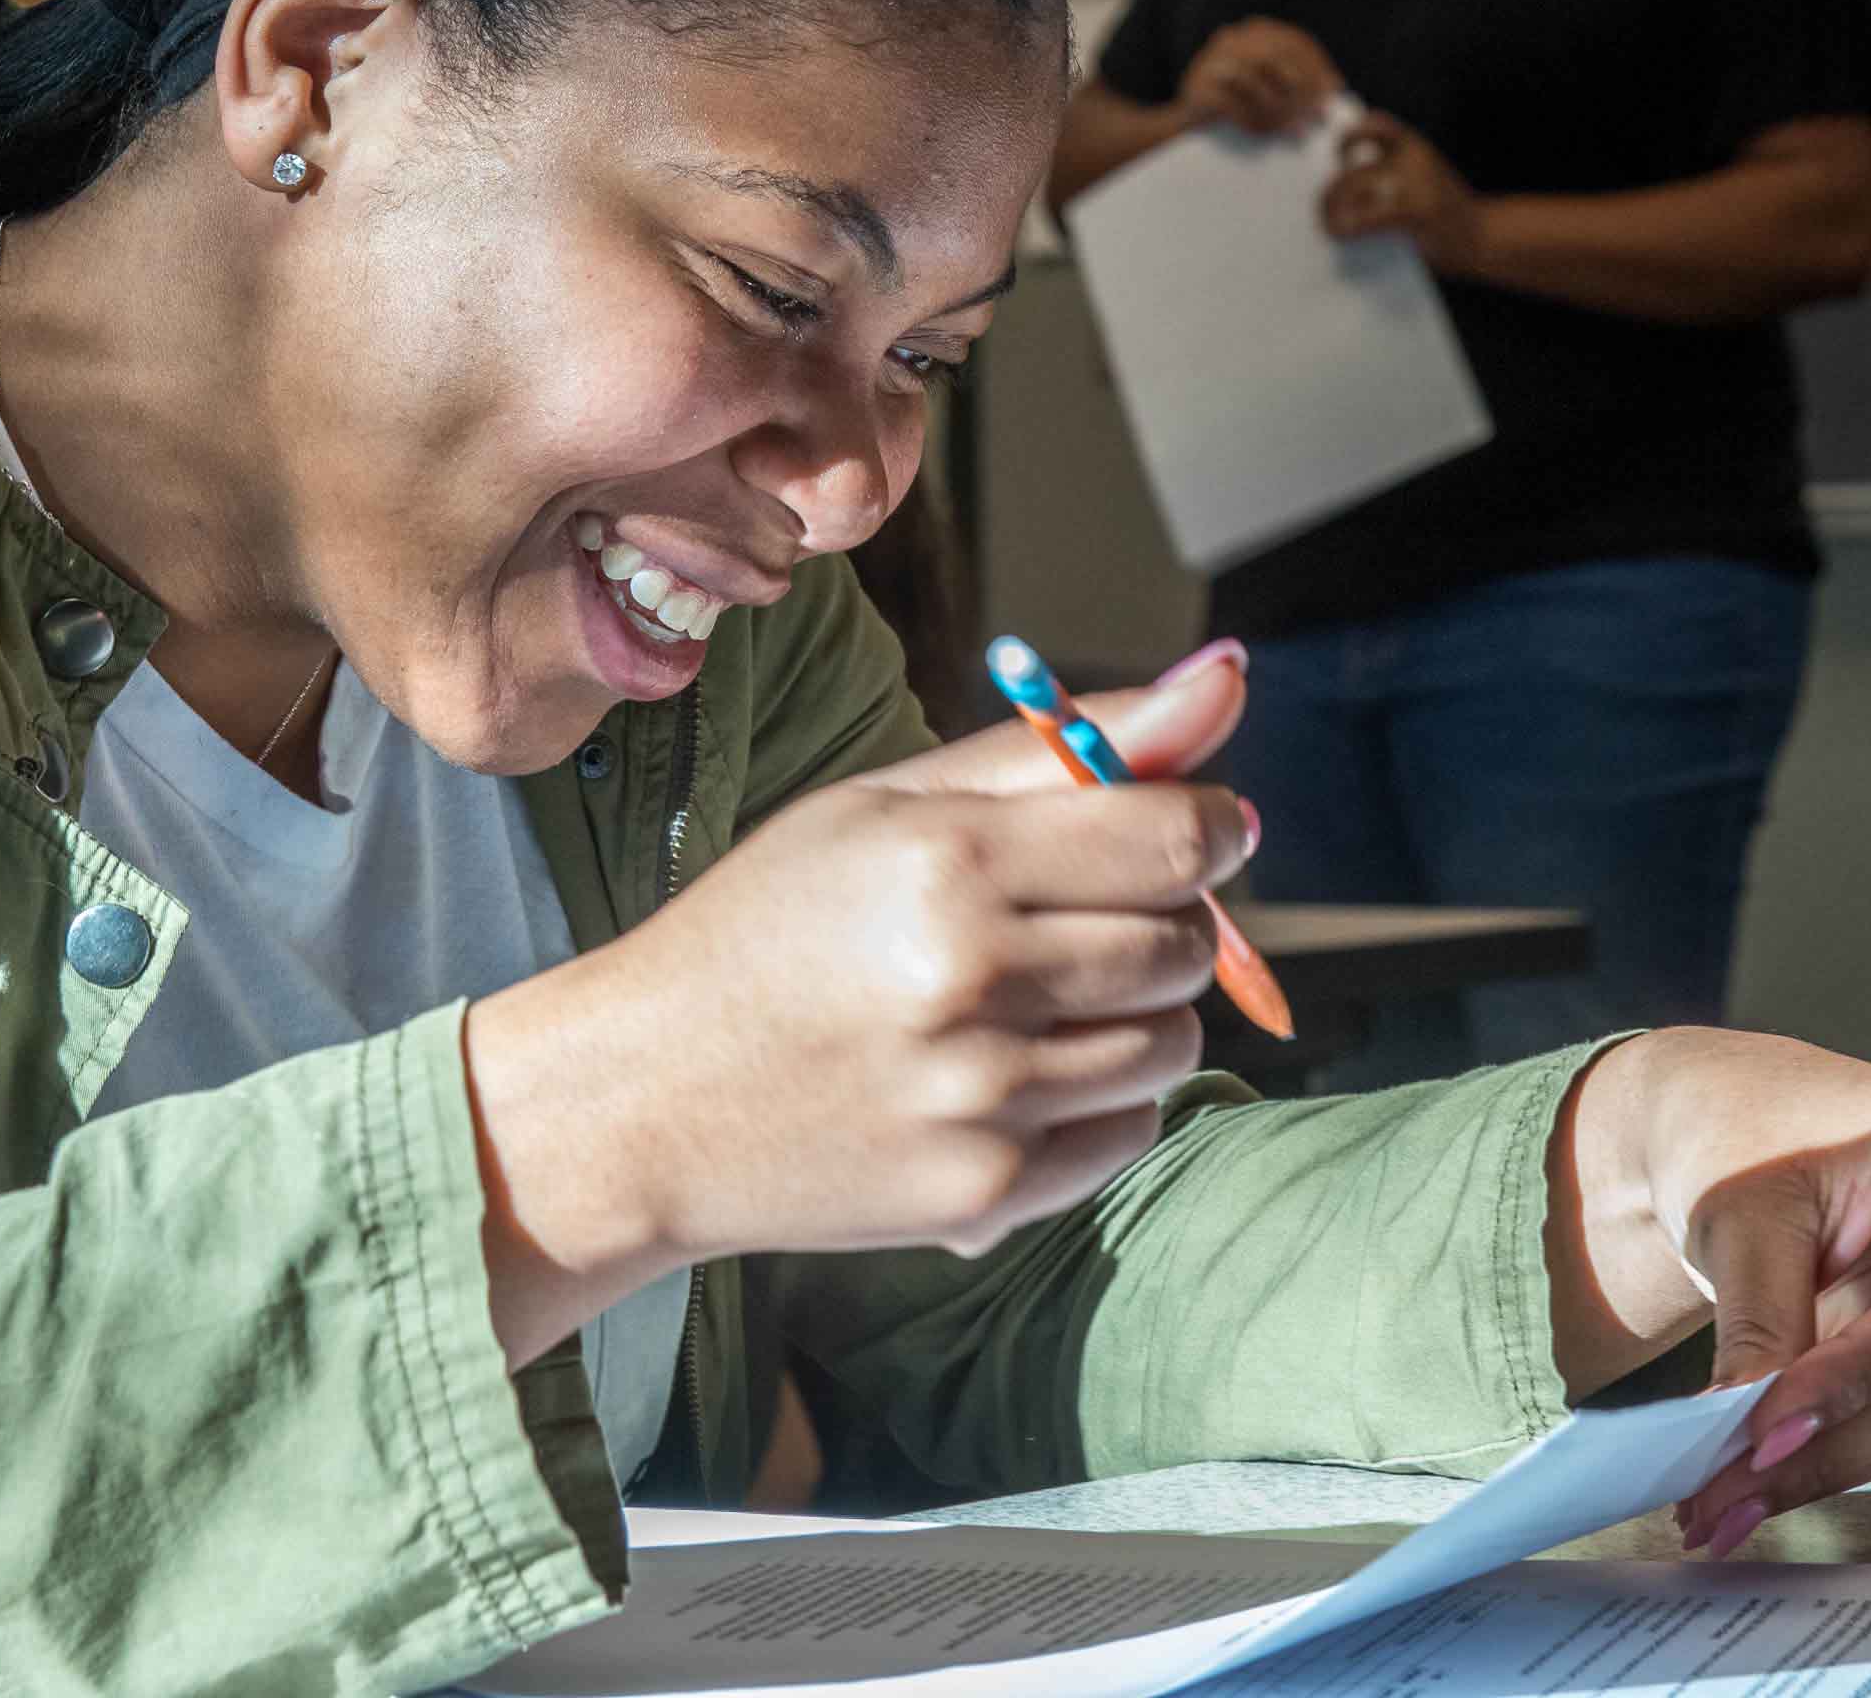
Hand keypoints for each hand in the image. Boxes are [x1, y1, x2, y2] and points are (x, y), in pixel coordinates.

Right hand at [464, 650, 1256, 1351]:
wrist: (643, 1098)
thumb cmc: (769, 928)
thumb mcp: (887, 807)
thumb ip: (1058, 748)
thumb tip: (1226, 678)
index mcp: (945, 856)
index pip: (1173, 837)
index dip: (1211, 830)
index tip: (1195, 833)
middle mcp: (970, 975)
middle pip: (1183, 944)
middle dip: (1168, 922)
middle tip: (1083, 921)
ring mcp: (979, 1096)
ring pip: (1171, 1043)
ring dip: (1137, 1015)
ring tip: (1038, 1002)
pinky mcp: (984, 1192)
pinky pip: (1128, 1134)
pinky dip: (1099, 1104)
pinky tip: (1012, 1077)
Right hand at [1177, 18, 1341, 139]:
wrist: (1190, 127)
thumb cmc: (1243, 107)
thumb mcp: (1275, 89)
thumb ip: (1302, 83)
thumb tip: (1335, 85)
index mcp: (1254, 31)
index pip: (1293, 42)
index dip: (1317, 67)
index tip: (1334, 92)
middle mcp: (1231, 40)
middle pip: (1274, 58)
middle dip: (1302, 91)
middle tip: (1319, 119)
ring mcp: (1209, 62)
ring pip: (1251, 78)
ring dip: (1278, 109)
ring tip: (1296, 133)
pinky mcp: (1195, 89)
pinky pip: (1228, 103)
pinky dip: (1249, 120)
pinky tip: (1262, 135)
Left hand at [1317, 110, 1482, 273]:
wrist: (1484, 238)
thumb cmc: (1446, 214)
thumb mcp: (1425, 181)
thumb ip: (1392, 174)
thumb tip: (1336, 185)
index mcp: (1415, 147)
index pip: (1376, 126)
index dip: (1349, 137)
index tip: (1338, 157)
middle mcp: (1414, 158)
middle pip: (1353, 168)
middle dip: (1330, 191)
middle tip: (1321, 209)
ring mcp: (1415, 183)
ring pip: (1352, 186)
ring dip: (1331, 207)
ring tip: (1328, 225)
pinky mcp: (1414, 211)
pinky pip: (1366, 217)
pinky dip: (1347, 227)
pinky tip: (1340, 235)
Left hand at [1540, 1031, 1870, 1556]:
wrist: (1731, 1114)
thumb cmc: (1740, 1125)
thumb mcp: (1740, 1213)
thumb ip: (1763, 1325)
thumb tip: (1762, 1438)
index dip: (1857, 1383)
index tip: (1767, 1436)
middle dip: (1820, 1446)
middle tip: (1721, 1499)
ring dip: (1818, 1465)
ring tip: (1721, 1506)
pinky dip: (1829, 1447)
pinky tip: (1754, 1482)